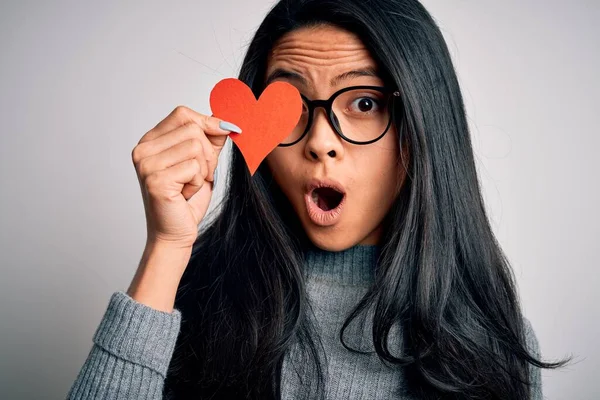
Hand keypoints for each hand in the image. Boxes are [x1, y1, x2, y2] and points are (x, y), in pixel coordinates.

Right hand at [132, 105, 240, 249]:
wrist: (174, 233)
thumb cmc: (185, 200)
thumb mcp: (202, 162)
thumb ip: (210, 140)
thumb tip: (226, 122)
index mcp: (150, 141)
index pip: (183, 114)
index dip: (208, 123)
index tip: (226, 132)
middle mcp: (143, 149)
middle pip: (192, 129)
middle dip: (207, 153)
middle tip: (199, 175)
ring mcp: (147, 164)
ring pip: (195, 147)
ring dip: (203, 170)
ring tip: (190, 185)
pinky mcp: (156, 179)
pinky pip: (194, 167)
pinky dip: (198, 183)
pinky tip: (184, 194)